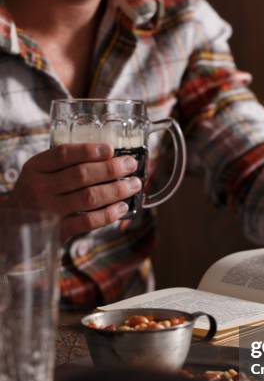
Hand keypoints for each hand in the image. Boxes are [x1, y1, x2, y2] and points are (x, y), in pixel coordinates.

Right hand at [7, 143, 141, 241]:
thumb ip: (64, 165)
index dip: (89, 150)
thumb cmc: (35, 194)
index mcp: (35, 168)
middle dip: (111, 169)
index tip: (111, 149)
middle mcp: (40, 188)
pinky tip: (122, 207)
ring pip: (89, 197)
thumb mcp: (40, 173)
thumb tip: (108, 156)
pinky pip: (88, 222)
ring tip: (133, 184)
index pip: (63, 154)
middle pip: (81, 175)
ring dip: (116, 190)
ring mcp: (49, 211)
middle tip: (131, 165)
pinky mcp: (58, 231)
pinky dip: (109, 214)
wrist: (11, 226)